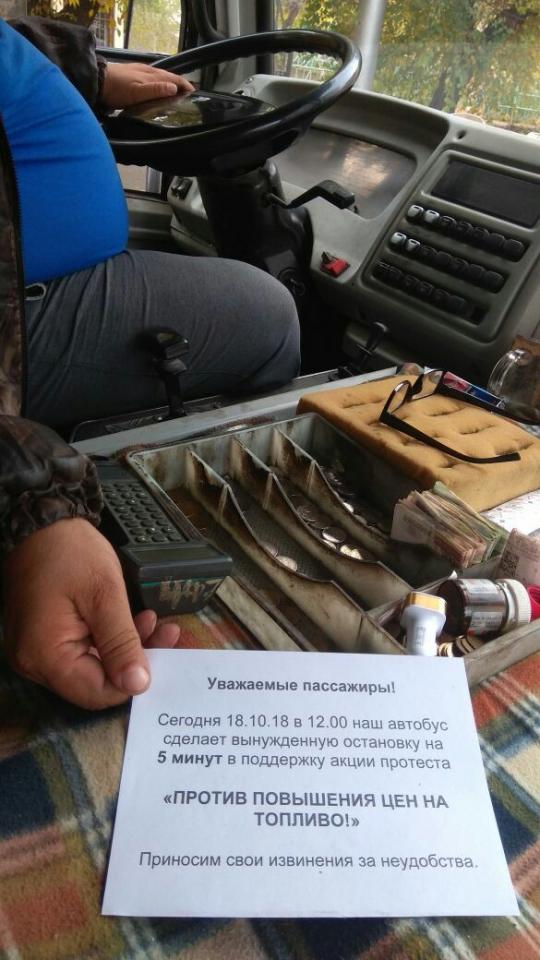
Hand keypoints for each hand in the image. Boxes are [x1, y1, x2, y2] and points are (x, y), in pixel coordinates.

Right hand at [3, 518, 180, 709]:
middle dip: (134, 659)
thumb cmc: (71, 552)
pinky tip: (131, 620)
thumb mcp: (105, 595)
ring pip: (91, 667)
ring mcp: (36, 651)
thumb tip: (138, 685)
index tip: (163, 651)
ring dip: (125, 648)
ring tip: (152, 620)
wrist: (41, 521)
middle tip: (165, 631)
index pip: (96, 693)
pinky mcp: (43, 638)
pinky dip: (107, 640)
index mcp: (45, 655)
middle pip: (94, 681)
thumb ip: (122, 643)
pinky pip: (80, 652)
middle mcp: (34, 662)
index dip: (132, 679)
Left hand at [101, 61, 193, 108]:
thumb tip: (174, 88)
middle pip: (167, 76)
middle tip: (187, 91)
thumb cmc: (117, 89)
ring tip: (175, 89)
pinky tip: (155, 86)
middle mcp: (146, 71)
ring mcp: (138, 71)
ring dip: (168, 81)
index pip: (172, 79)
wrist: (96, 81)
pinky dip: (157, 82)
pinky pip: (150, 77)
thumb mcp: (137, 93)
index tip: (192, 91)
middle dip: (178, 82)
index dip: (183, 84)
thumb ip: (155, 90)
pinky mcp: (131, 74)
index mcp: (150, 76)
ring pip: (158, 76)